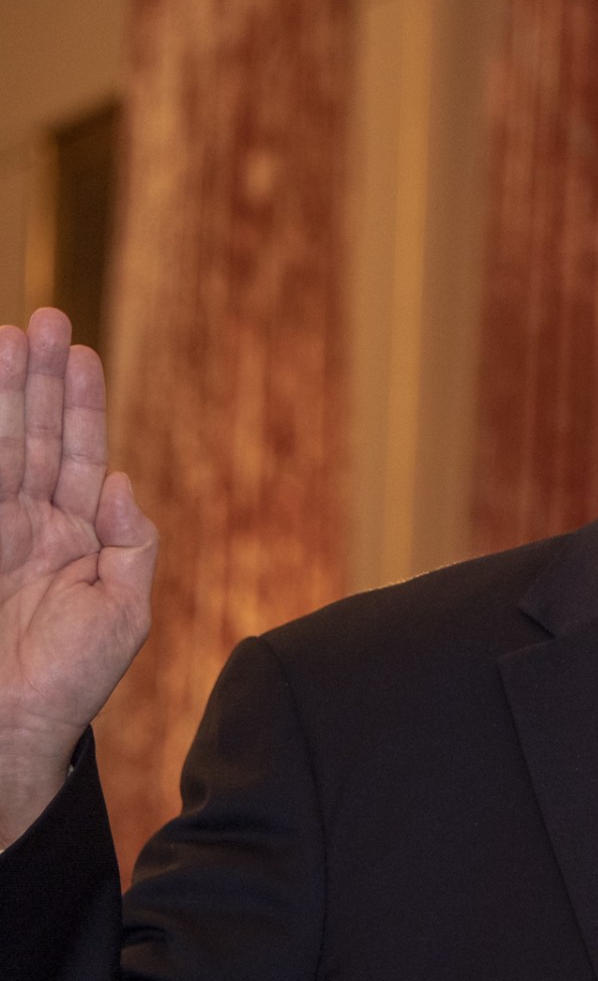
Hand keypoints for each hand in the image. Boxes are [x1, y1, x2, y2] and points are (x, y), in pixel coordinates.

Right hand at [0, 308, 155, 845]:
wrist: (10, 735)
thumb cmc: (70, 684)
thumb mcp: (124, 612)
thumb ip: (131, 544)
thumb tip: (123, 480)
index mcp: (73, 537)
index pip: (76, 453)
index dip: (78, 402)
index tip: (80, 350)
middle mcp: (26, 526)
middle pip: (30, 434)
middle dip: (35, 377)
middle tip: (41, 317)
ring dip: (1, 395)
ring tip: (4, 337)